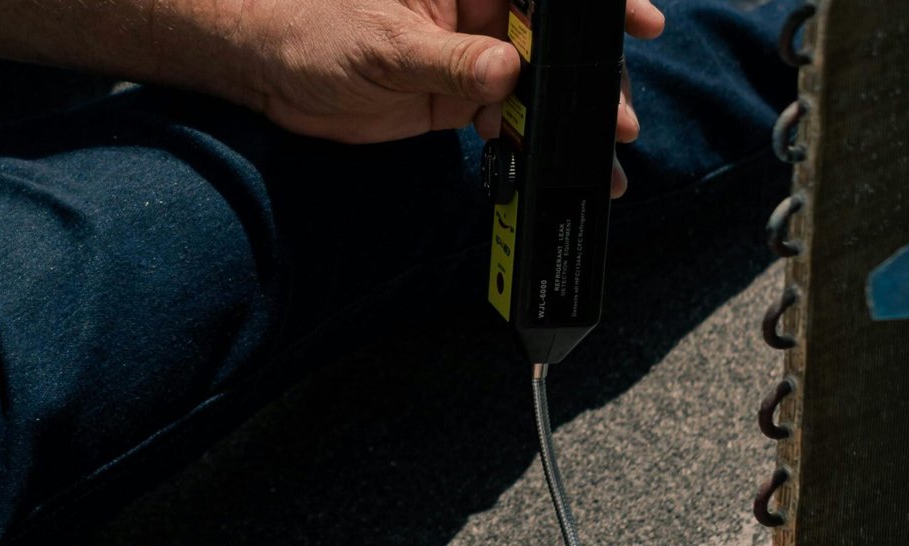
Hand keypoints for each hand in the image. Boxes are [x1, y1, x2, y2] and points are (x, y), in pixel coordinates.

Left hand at [235, 0, 663, 184]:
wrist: (270, 70)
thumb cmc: (313, 28)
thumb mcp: (383, 44)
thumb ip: (447, 60)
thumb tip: (507, 71)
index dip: (598, 4)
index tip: (637, 22)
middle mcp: (481, 10)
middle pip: (556, 39)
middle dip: (591, 77)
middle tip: (617, 118)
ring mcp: (473, 55)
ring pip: (539, 84)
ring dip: (569, 120)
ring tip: (603, 155)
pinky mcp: (458, 97)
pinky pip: (508, 117)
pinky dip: (530, 142)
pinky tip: (550, 166)